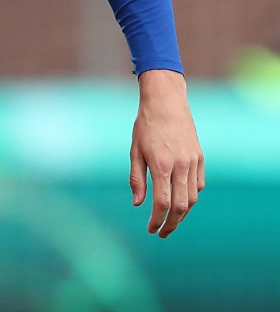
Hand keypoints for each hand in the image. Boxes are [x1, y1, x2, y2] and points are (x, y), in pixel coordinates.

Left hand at [130, 69, 204, 237]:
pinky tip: (180, 200)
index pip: (162, 202)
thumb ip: (137, 179)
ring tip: (170, 220)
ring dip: (182, 213)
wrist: (166, 102)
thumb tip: (138, 204)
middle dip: (171, 224)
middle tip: (162, 233)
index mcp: (161, 165)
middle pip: (181, 206)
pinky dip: (190, 197)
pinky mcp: (200, 158)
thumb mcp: (134, 150)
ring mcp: (193, 162)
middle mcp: (181, 166)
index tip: (150, 229)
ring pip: (192, 198)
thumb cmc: (145, 126)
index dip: (157, 220)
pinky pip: (198, 185)